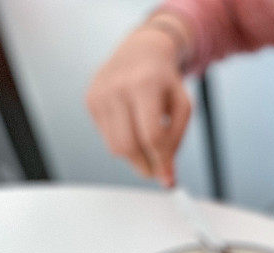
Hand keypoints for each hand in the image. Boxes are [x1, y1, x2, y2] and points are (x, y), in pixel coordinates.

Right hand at [86, 21, 191, 185]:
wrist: (141, 50)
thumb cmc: (165, 81)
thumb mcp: (182, 106)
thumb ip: (176, 141)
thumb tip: (166, 177)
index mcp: (144, 84)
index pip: (151, 135)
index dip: (161, 162)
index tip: (168, 180)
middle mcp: (117, 87)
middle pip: (129, 146)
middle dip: (145, 166)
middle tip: (157, 171)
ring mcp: (99, 94)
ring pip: (115, 148)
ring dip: (135, 158)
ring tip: (148, 148)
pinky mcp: (90, 101)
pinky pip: (107, 139)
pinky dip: (123, 143)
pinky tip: (133, 128)